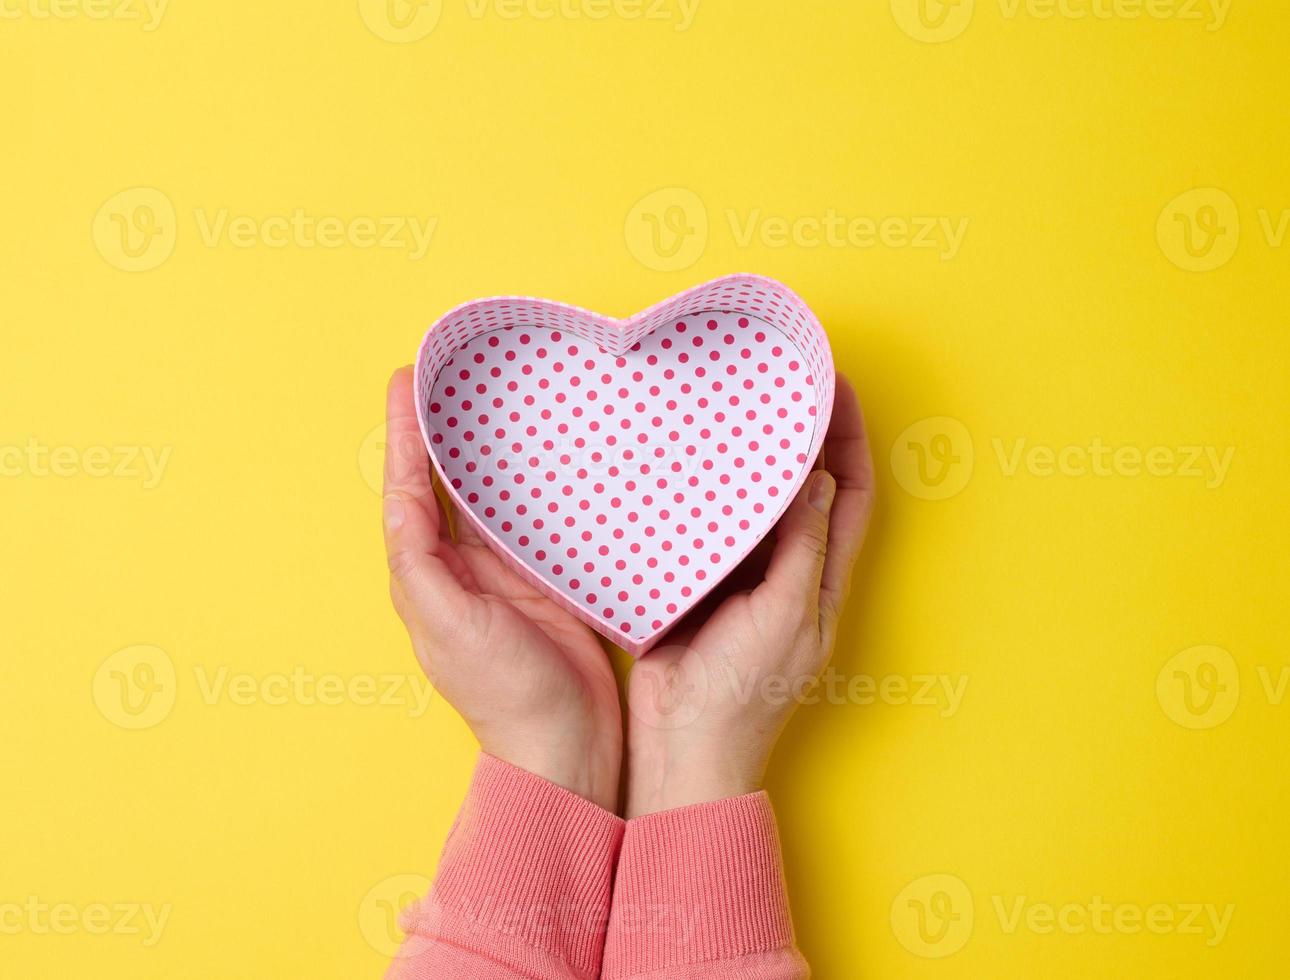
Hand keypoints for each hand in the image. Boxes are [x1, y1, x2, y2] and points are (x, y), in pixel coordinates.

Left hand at [382, 367, 621, 810]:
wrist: (567, 744)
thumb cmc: (506, 695)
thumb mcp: (451, 628)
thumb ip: (422, 567)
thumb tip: (401, 503)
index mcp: (427, 576)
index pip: (409, 491)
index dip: (404, 435)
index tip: (406, 381)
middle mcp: (461, 569)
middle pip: (443, 485)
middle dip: (439, 430)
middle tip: (444, 374)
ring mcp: (504, 574)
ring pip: (486, 497)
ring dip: (481, 449)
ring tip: (486, 398)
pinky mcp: (546, 580)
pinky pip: (531, 520)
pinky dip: (528, 485)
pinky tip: (542, 459)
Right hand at [623, 375, 874, 816]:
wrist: (681, 743)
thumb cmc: (744, 692)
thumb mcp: (787, 615)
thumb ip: (803, 548)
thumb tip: (819, 481)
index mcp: (821, 579)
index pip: (852, 494)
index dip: (850, 439)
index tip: (836, 386)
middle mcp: (785, 571)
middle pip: (803, 490)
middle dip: (799, 437)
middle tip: (781, 383)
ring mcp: (739, 578)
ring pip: (753, 504)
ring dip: (749, 462)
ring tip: (735, 409)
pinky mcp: (694, 584)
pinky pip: (705, 527)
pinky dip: (702, 495)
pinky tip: (687, 465)